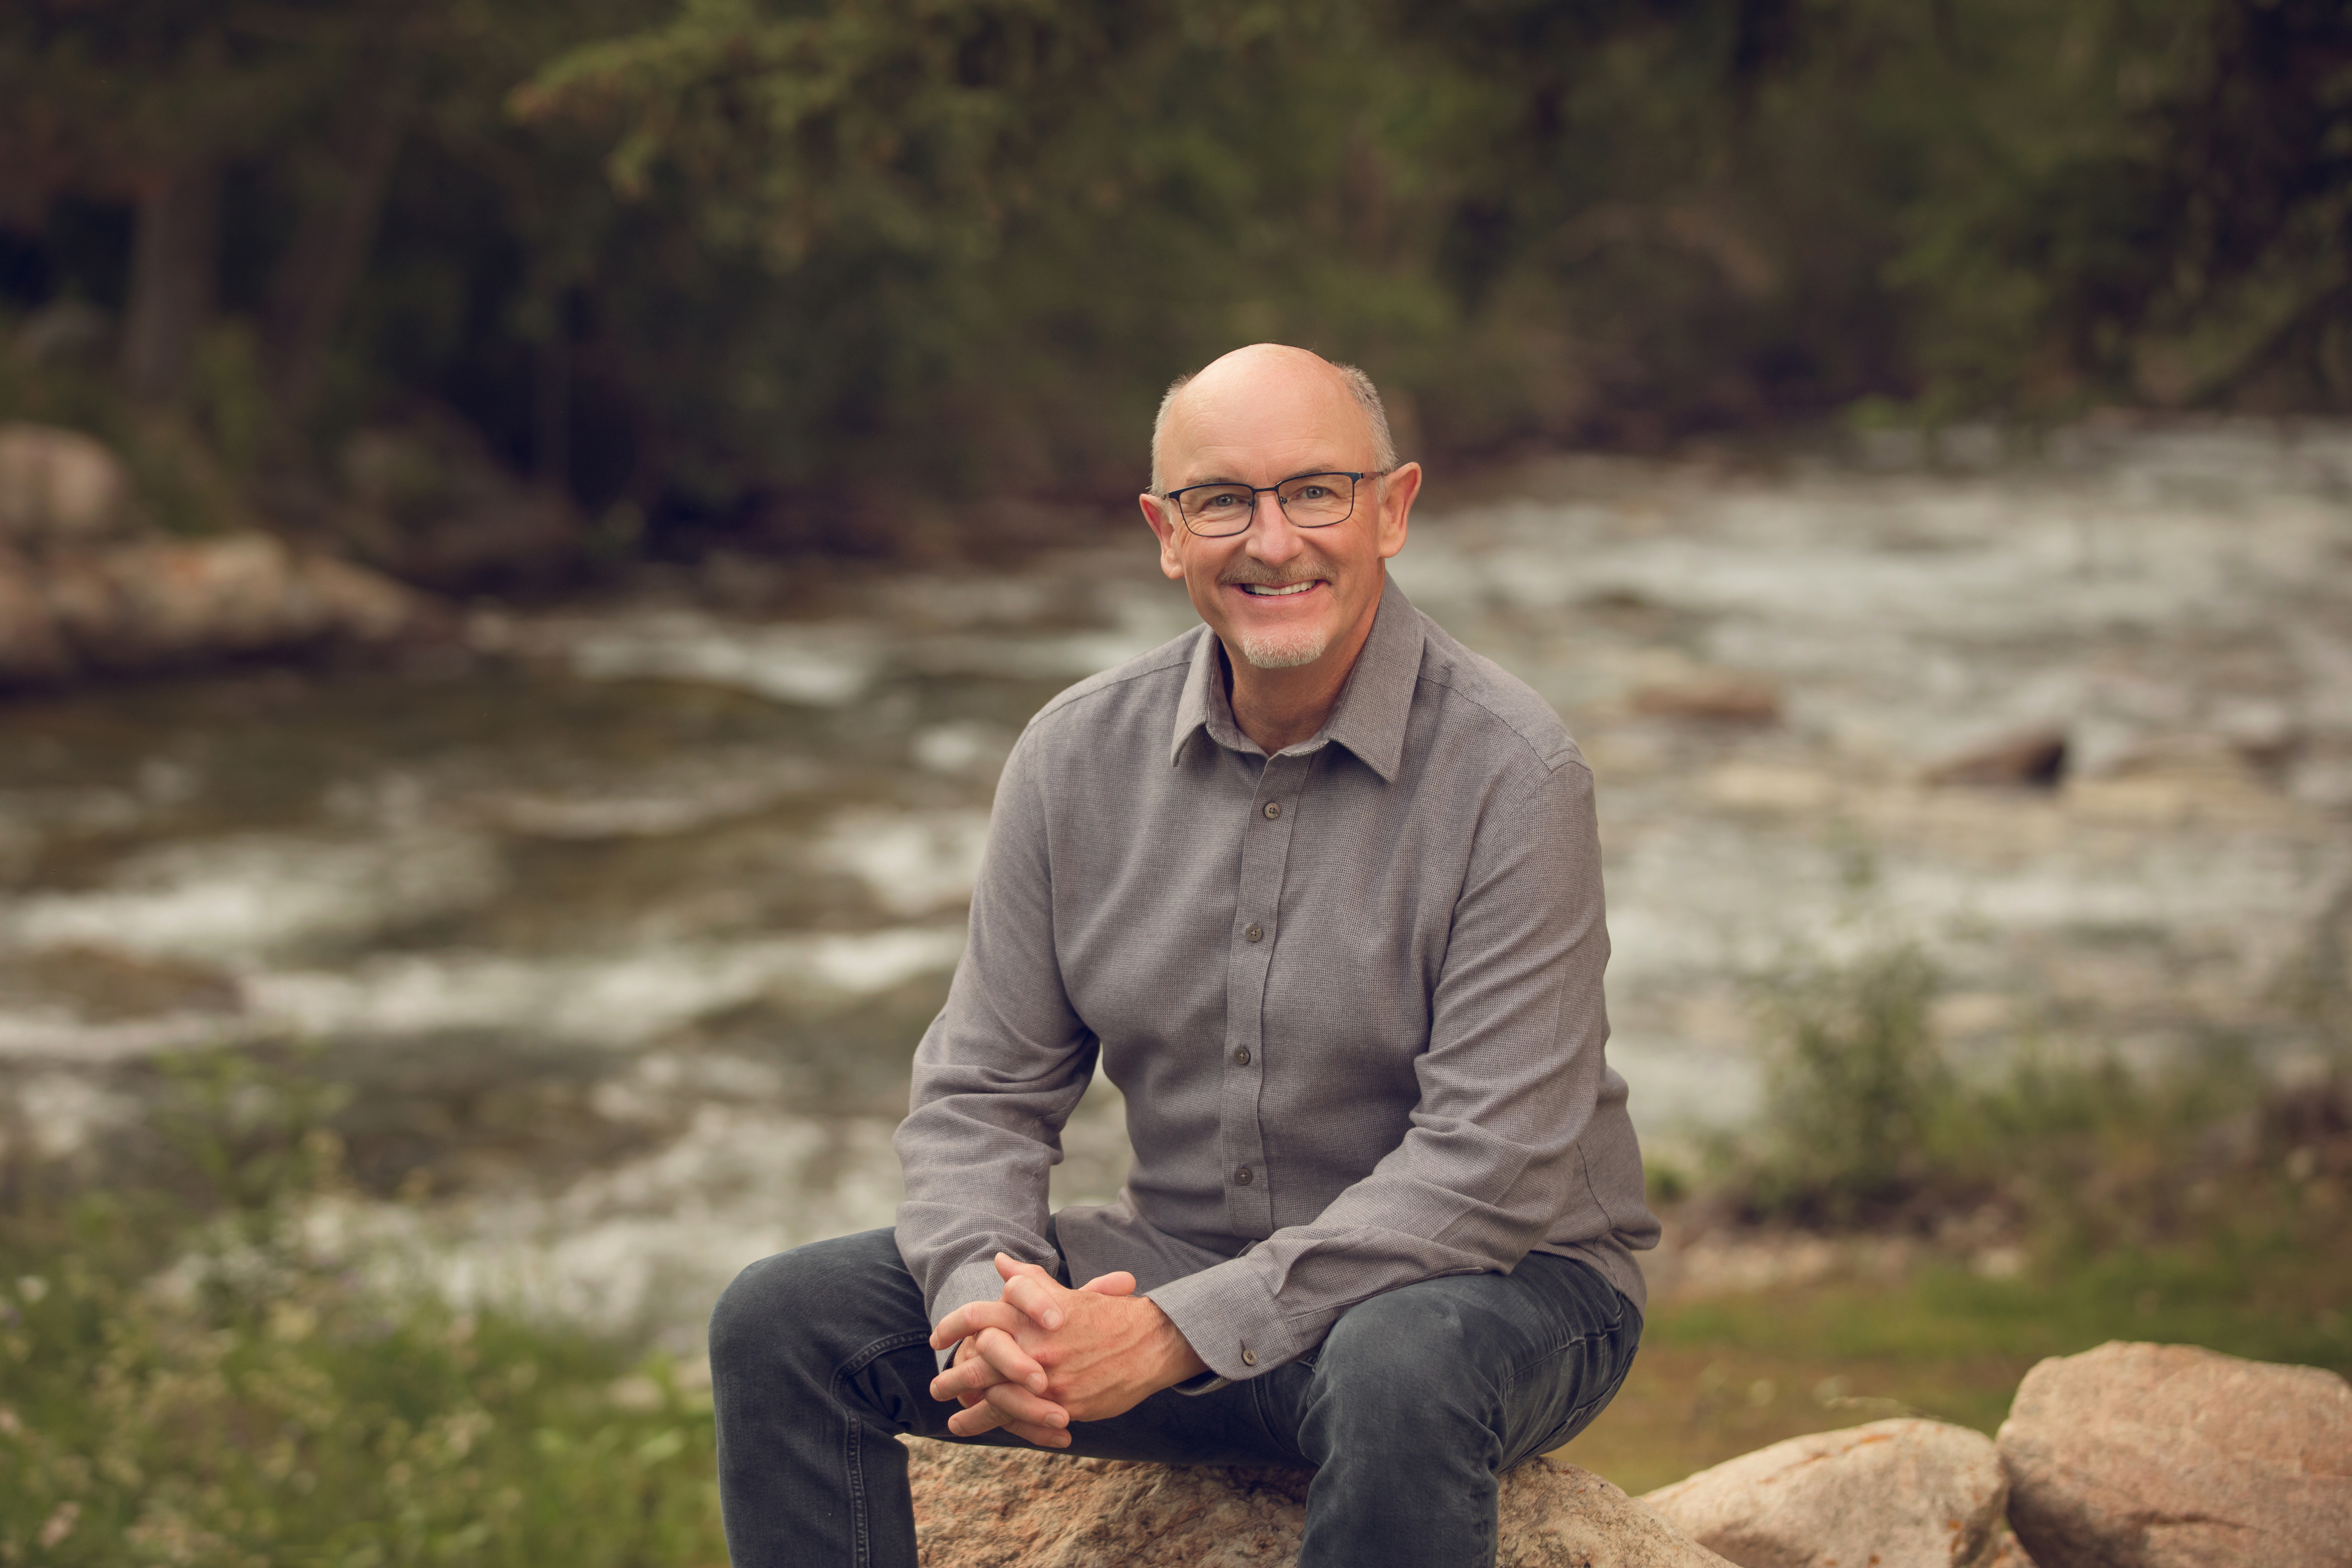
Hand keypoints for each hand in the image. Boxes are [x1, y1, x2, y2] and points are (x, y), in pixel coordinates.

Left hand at [930, 1254, 1207, 1441]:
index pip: (978, 1316)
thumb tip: (999, 1261)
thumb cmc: (1106, 1315)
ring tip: (953, 1423)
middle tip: (936, 1389)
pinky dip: (1006, 1427)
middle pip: (979, 1365)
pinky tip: (995, 1431)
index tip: (937, 1339)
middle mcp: (1035, 1345)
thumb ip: (1028, 1281)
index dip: (952, 1327)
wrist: (1150, 1342)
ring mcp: (1050, 1379)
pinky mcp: (1065, 1405)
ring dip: (972, 1414)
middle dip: (953, 1380)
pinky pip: (1026, 1421)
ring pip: (997, 1400)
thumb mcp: (1063, 1295)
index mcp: (1031, 1315)